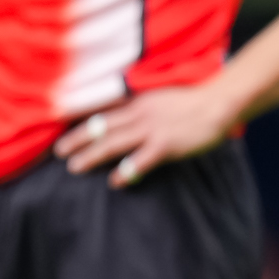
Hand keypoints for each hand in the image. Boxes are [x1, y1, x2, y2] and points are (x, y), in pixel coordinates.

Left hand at [52, 82, 239, 188]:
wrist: (219, 102)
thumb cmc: (196, 100)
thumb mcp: (163, 96)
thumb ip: (145, 104)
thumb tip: (132, 113)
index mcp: (139, 101)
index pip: (103, 108)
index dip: (81, 116)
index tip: (61, 123)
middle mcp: (140, 113)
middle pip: (101, 126)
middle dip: (77, 139)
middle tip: (58, 152)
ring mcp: (151, 129)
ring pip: (113, 143)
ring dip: (91, 156)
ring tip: (74, 167)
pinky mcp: (165, 145)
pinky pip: (140, 161)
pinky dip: (126, 171)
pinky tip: (115, 182)